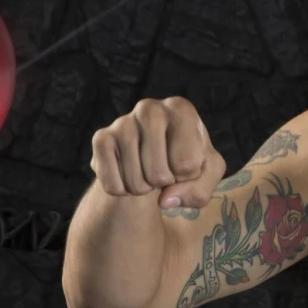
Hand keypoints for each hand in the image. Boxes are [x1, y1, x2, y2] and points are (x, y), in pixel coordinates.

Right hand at [90, 96, 226, 208]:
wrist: (149, 157)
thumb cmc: (185, 159)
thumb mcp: (206, 172)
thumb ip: (199, 189)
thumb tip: (166, 199)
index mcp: (181, 109)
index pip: (188, 163)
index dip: (188, 175)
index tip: (184, 164)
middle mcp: (150, 109)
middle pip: (159, 174)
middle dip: (164, 185)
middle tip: (163, 171)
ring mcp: (122, 122)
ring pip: (135, 181)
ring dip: (144, 189)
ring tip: (146, 172)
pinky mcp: (100, 139)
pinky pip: (112, 184)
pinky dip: (122, 191)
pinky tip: (127, 175)